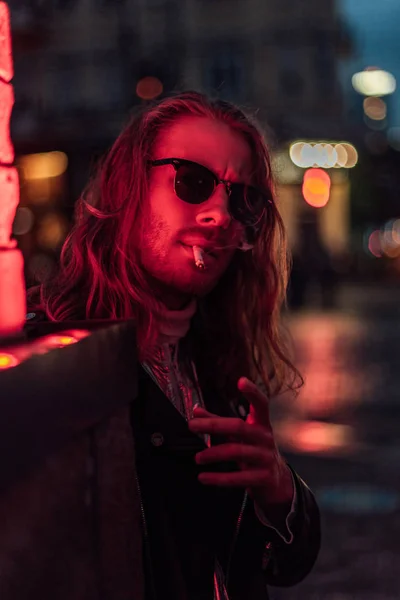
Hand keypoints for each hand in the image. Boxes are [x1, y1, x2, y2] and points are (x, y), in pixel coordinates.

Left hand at [188, 377, 293, 513]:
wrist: (277, 482)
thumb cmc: (255, 452)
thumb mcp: (240, 436)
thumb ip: (218, 423)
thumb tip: (196, 411)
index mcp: (261, 424)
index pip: (261, 404)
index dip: (252, 392)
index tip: (241, 381)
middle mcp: (265, 438)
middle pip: (239, 427)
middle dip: (213, 425)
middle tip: (192, 425)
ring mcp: (266, 458)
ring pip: (236, 451)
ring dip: (213, 453)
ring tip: (197, 457)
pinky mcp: (263, 477)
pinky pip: (238, 477)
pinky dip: (218, 478)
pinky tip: (203, 477)